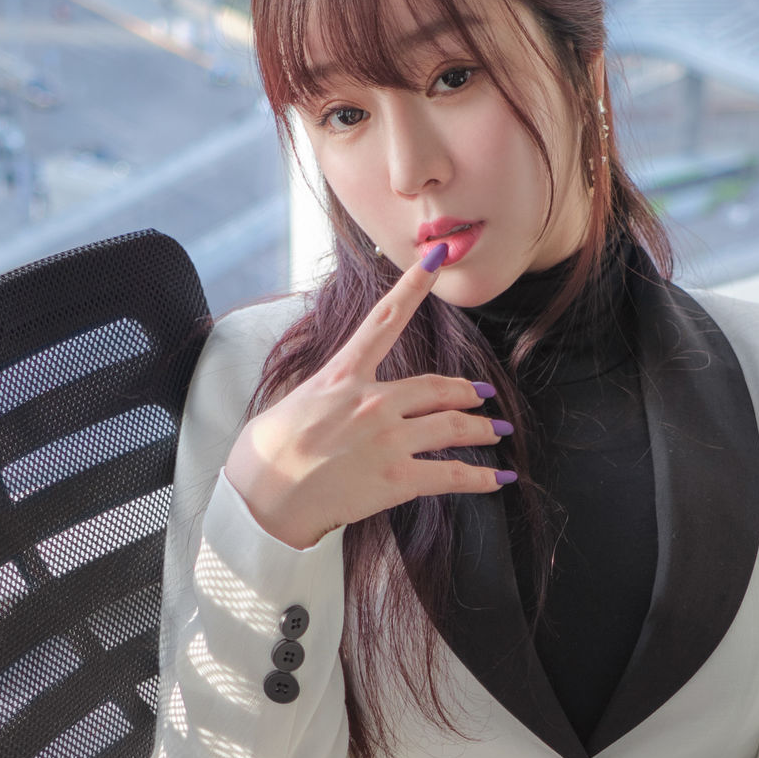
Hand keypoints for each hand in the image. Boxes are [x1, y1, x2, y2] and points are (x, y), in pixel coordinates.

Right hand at [224, 249, 512, 549]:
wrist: (262, 498)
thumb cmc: (266, 454)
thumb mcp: (295, 402)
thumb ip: (329, 392)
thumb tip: (338, 393)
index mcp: (342, 376)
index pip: (385, 319)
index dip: (414, 285)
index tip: (436, 259)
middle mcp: (371, 402)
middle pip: (437, 388)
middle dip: (466, 392)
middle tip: (482, 396)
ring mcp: (387, 440)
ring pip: (453, 427)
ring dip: (481, 429)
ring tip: (495, 432)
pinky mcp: (396, 480)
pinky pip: (452, 474)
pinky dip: (481, 479)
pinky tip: (496, 480)